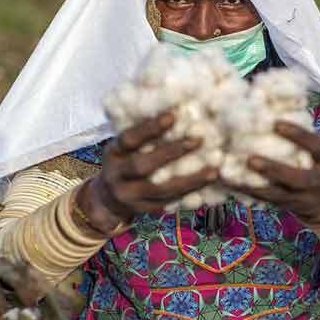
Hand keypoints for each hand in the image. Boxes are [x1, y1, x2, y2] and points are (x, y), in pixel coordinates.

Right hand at [77, 113, 217, 227]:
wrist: (107, 199)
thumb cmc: (124, 161)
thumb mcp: (123, 146)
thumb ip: (143, 134)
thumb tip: (177, 109)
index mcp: (113, 152)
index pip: (129, 139)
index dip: (150, 128)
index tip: (173, 116)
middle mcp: (116, 176)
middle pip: (143, 165)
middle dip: (171, 152)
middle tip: (198, 140)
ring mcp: (129, 196)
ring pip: (161, 190)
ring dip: (189, 180)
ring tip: (213, 170)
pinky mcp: (144, 210)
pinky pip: (169, 202)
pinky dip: (189, 192)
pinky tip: (206, 184)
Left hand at [224, 122, 319, 224]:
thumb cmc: (315, 163)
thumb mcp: (315, 150)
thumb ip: (299, 134)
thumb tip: (270, 101)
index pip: (316, 146)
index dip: (298, 135)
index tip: (276, 123)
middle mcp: (318, 182)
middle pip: (299, 179)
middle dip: (275, 169)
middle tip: (250, 159)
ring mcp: (302, 199)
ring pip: (278, 195)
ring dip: (254, 186)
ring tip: (231, 175)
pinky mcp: (287, 207)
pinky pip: (266, 202)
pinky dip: (247, 192)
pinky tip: (230, 183)